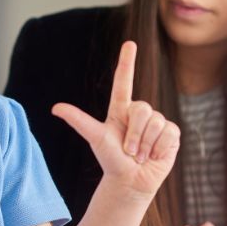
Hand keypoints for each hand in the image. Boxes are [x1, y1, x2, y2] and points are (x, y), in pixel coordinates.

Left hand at [52, 41, 179, 199]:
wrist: (130, 181)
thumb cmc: (110, 160)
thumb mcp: (95, 138)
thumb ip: (79, 120)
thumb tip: (55, 108)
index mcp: (121, 109)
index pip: (124, 82)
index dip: (127, 62)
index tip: (130, 44)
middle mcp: (140, 112)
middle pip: (141, 109)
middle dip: (134, 134)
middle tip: (129, 151)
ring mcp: (157, 122)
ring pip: (155, 122)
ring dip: (145, 144)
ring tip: (140, 155)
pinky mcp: (171, 133)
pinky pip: (168, 132)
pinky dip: (159, 147)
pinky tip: (155, 155)